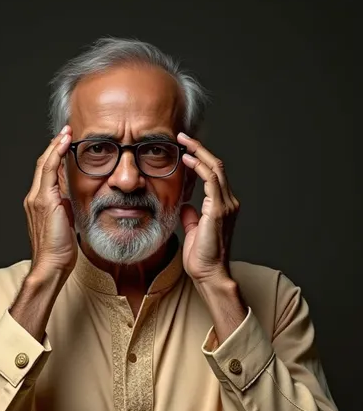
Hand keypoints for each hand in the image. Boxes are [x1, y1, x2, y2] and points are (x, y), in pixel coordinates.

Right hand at [24, 126, 76, 278]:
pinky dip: (56, 154)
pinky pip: (48, 170)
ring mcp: (37, 198)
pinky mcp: (44, 200)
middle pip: (42, 164)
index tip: (65, 143)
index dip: (54, 156)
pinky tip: (65, 143)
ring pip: (44, 164)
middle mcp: (34, 198)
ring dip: (56, 146)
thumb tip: (70, 198)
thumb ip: (65, 208)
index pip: (45, 173)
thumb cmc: (59, 250)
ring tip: (67, 132)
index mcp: (39, 203)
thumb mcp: (65, 222)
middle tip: (67, 130)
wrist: (52, 264)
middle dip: (54, 145)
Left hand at [177, 132, 239, 283]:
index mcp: (223, 206)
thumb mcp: (193, 231)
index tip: (185, 149)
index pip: (213, 175)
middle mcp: (229, 202)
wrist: (209, 274)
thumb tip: (186, 205)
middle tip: (183, 136)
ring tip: (183, 141)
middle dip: (200, 148)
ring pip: (215, 168)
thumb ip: (192, 216)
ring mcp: (226, 205)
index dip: (200, 160)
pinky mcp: (219, 209)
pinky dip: (199, 167)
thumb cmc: (202, 258)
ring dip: (199, 152)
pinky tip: (186, 159)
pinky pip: (211, 180)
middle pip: (217, 166)